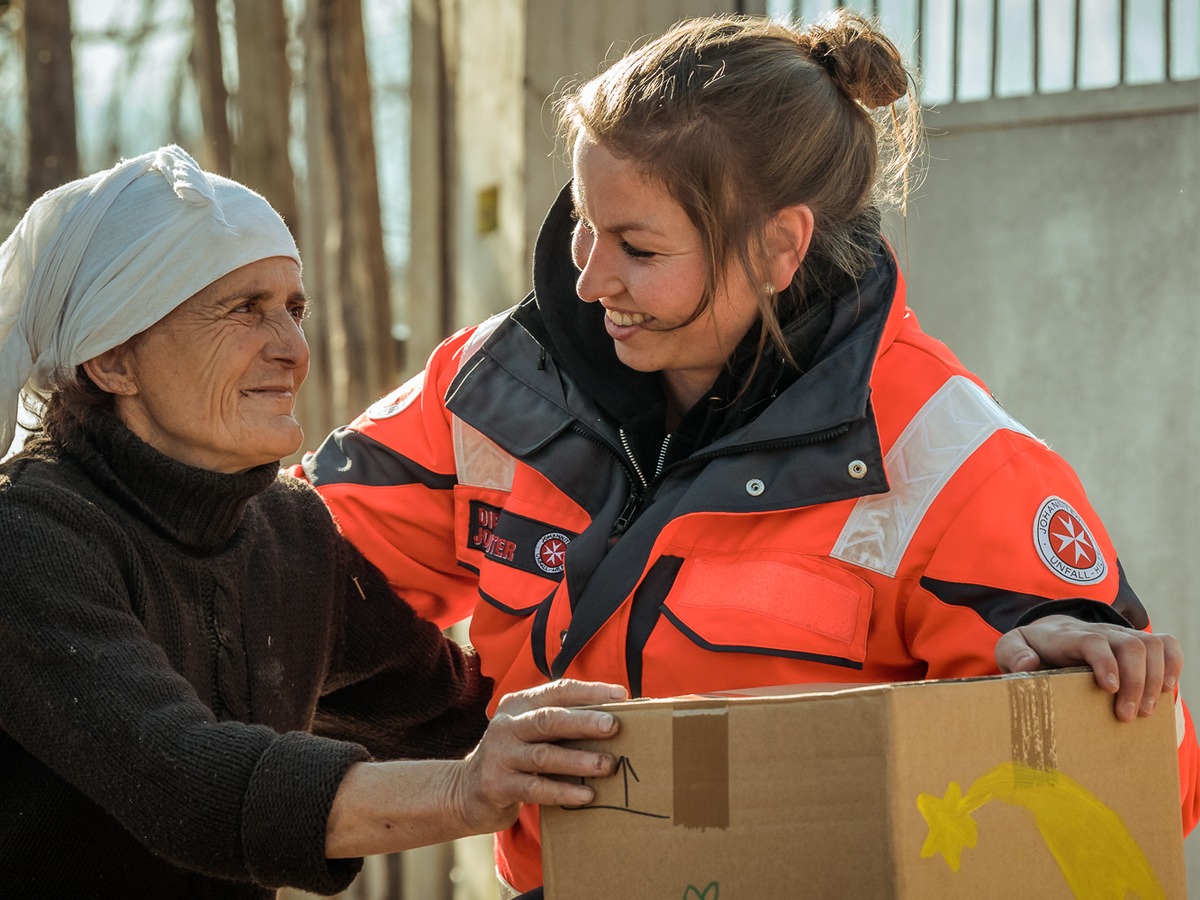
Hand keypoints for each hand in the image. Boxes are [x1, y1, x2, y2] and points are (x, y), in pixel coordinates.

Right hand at [448, 679, 626, 833]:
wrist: (467, 791)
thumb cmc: (516, 756)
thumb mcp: (531, 731)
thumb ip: (562, 723)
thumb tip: (616, 717)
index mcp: (519, 705)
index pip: (557, 691)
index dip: (590, 692)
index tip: (621, 696)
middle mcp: (507, 726)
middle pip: (548, 719)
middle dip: (584, 721)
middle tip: (614, 726)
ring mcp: (500, 756)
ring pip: (544, 755)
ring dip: (578, 760)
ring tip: (607, 765)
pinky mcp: (497, 786)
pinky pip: (535, 789)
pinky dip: (563, 792)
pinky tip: (587, 795)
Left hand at [995, 614, 1181, 721]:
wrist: (1050, 632)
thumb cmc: (1032, 647)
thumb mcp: (1011, 648)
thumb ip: (1014, 654)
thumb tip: (1030, 664)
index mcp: (1069, 635)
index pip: (1093, 640)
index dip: (1106, 662)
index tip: (1109, 689)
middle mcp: (1101, 631)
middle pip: (1130, 645)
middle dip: (1135, 681)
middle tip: (1127, 716)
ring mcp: (1122, 635)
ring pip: (1152, 645)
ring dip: (1155, 679)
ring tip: (1147, 711)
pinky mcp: (1138, 643)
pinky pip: (1166, 645)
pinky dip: (1173, 665)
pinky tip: (1167, 691)